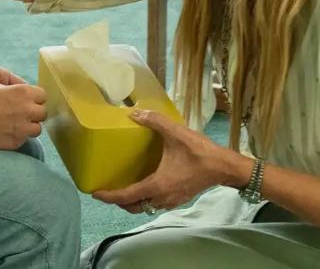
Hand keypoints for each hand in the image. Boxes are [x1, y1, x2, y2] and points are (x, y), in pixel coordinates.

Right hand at [0, 80, 46, 150]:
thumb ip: (14, 86)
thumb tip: (24, 90)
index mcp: (24, 93)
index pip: (43, 96)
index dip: (35, 98)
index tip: (28, 101)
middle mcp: (28, 110)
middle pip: (42, 113)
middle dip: (34, 113)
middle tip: (22, 113)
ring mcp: (23, 128)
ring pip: (37, 129)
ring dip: (29, 126)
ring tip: (17, 125)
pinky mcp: (16, 141)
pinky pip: (24, 140)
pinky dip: (18, 136)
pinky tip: (7, 132)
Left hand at [92, 109, 231, 212]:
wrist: (225, 167)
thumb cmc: (200, 153)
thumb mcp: (176, 133)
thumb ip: (155, 122)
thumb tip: (134, 113)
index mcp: (157, 185)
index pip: (127, 196)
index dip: (109, 196)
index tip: (95, 193)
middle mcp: (162, 198)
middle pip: (133, 206)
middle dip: (118, 201)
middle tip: (107, 190)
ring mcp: (171, 200)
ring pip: (145, 206)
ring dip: (132, 201)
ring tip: (122, 187)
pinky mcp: (179, 198)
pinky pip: (156, 203)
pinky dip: (145, 198)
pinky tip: (145, 184)